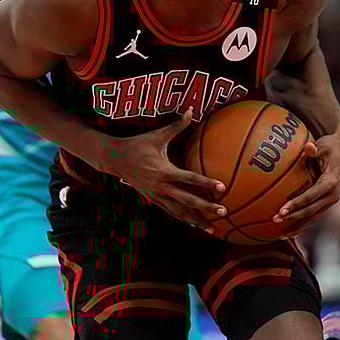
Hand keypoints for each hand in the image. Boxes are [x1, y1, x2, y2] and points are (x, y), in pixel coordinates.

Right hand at [101, 108, 227, 231]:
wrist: (115, 159)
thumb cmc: (138, 144)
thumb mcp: (157, 135)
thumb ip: (176, 125)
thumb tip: (190, 110)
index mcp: (164, 171)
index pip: (190, 179)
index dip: (207, 183)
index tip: (222, 187)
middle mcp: (161, 186)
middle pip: (188, 200)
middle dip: (206, 207)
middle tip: (224, 211)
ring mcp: (156, 195)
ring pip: (179, 211)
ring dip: (196, 220)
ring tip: (212, 229)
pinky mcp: (153, 199)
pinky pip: (171, 211)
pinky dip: (183, 218)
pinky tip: (194, 224)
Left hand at [273, 129, 339, 237]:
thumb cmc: (329, 146)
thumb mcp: (323, 145)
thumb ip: (314, 148)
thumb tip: (308, 147)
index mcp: (331, 182)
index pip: (310, 197)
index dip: (295, 205)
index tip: (280, 211)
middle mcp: (333, 195)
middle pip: (310, 211)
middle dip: (292, 218)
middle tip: (274, 221)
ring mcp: (332, 200)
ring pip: (313, 217)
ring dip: (297, 226)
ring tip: (280, 235)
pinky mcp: (328, 202)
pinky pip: (314, 215)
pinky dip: (303, 223)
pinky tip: (291, 232)